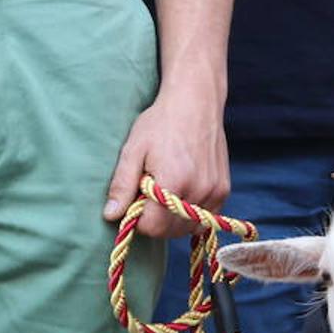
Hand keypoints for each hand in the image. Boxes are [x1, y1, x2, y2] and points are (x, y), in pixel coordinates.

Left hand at [103, 78, 229, 238]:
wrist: (196, 101)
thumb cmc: (160, 122)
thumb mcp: (134, 149)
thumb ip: (122, 185)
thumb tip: (110, 215)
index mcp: (174, 182)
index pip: (152, 227)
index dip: (138, 218)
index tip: (135, 200)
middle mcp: (199, 190)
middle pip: (170, 231)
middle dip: (154, 220)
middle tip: (149, 193)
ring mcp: (214, 191)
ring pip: (188, 228)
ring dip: (172, 220)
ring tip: (166, 192)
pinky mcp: (223, 190)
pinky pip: (204, 220)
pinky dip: (190, 216)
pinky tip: (181, 195)